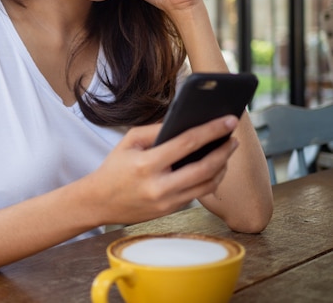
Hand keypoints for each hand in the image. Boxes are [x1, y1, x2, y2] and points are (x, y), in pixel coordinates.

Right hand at [86, 115, 238, 224]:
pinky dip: (210, 179)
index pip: (187, 143)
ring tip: (226, 152)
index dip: (211, 130)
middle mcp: (159, 185)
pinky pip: (198, 194)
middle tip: (233, 138)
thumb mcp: (128, 142)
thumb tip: (184, 121)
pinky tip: (213, 167)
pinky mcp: (170, 211)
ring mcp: (166, 202)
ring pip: (207, 184)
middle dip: (224, 151)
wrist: (98, 202)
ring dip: (222, 167)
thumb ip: (155, 130)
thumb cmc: (114, 168)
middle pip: (204, 167)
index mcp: (146, 164)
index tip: (228, 120)